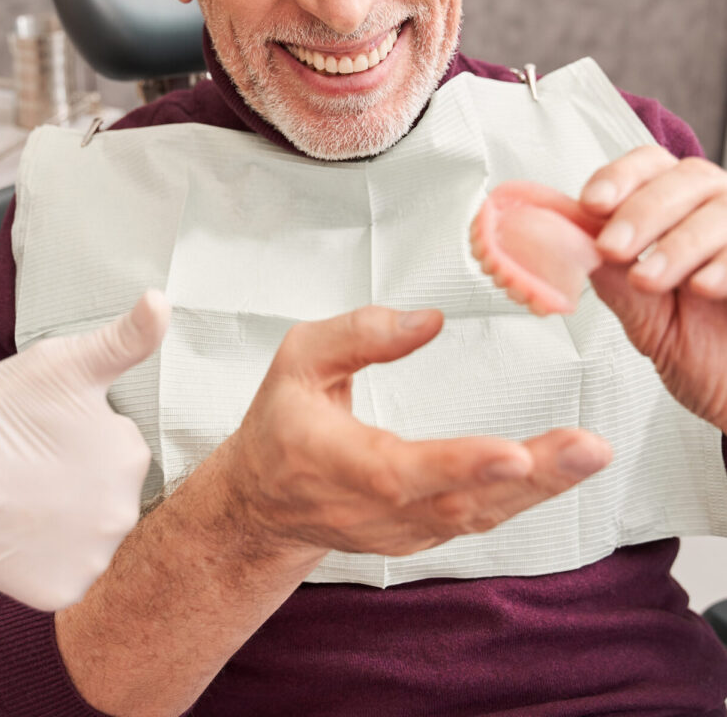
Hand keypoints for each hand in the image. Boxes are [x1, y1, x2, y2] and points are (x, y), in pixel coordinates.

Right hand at [0, 289, 169, 609]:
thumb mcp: (63, 364)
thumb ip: (125, 339)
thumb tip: (162, 300)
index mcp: (132, 455)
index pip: (120, 448)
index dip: (82, 439)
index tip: (49, 435)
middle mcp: (126, 511)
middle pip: (109, 493)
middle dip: (80, 481)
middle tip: (34, 468)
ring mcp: (95, 557)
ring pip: (91, 534)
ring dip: (68, 521)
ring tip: (25, 499)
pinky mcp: (64, 592)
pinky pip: (68, 574)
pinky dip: (49, 561)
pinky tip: (23, 536)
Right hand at [225, 307, 610, 557]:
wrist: (263, 502)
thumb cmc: (281, 424)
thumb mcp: (298, 359)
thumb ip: (358, 334)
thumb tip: (429, 320)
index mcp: (336, 462)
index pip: (401, 471)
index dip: (459, 465)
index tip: (514, 452)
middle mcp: (373, 509)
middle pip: (459, 502)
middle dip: (531, 477)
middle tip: (589, 448)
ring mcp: (401, 530)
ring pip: (478, 515)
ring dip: (541, 488)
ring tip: (590, 453)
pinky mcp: (421, 534)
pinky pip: (479, 518)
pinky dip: (524, 497)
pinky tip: (563, 470)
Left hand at [580, 146, 726, 429]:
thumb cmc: (700, 352)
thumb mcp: (642, 314)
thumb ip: (611, 273)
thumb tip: (565, 239)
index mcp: (678, 211)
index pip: (650, 165)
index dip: (620, 177)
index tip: (591, 203)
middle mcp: (717, 212)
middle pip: (686, 178)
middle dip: (642, 211)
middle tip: (612, 248)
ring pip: (720, 209)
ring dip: (677, 243)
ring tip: (649, 280)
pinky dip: (724, 264)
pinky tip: (702, 287)